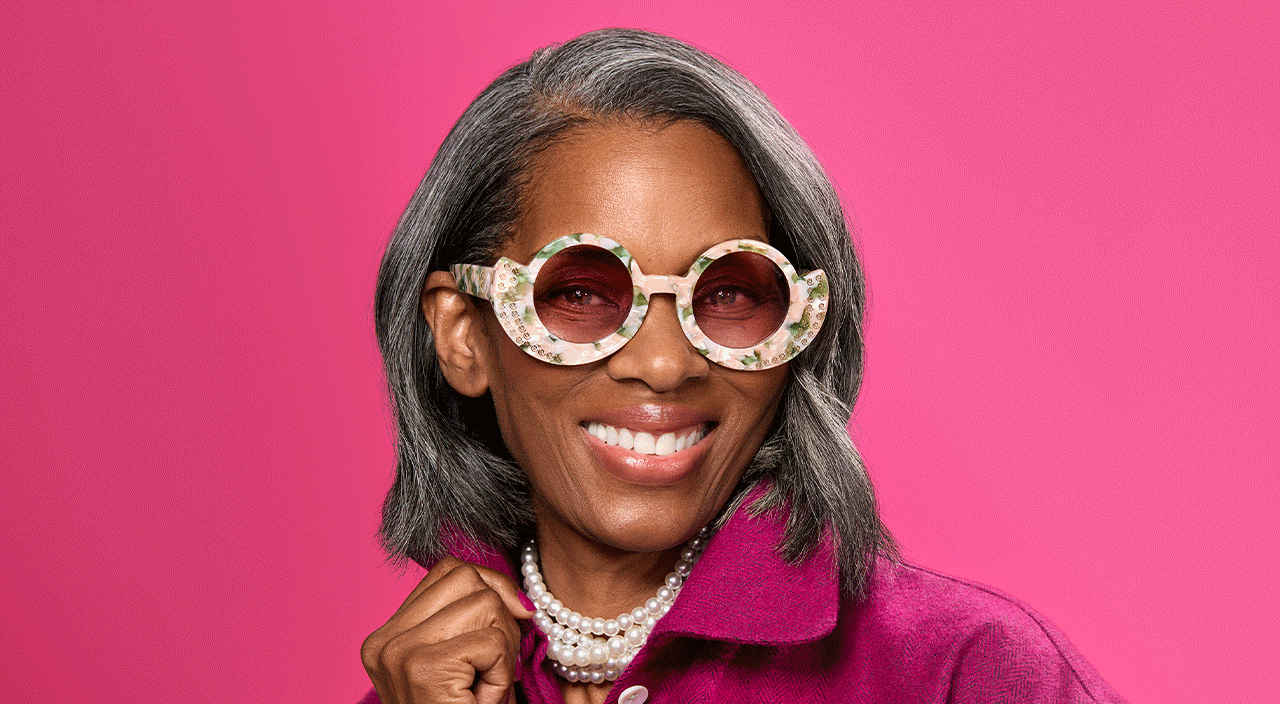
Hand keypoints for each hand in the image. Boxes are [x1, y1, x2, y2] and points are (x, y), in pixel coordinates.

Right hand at [362, 557, 534, 703]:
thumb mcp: (463, 665)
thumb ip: (474, 620)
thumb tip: (521, 598)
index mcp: (386, 636)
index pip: (449, 570)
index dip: (490, 588)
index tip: (506, 622)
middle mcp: (384, 641)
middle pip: (467, 578)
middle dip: (498, 617)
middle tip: (489, 666)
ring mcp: (398, 652)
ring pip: (484, 603)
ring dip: (502, 648)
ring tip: (483, 685)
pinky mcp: (424, 669)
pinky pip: (492, 641)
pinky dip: (503, 671)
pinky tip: (483, 699)